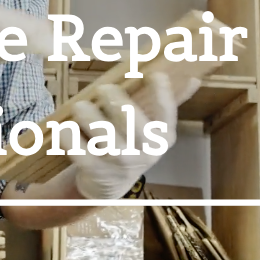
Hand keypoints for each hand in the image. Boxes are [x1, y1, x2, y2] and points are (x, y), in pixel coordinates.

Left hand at [68, 73, 200, 199]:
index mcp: (163, 136)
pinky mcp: (94, 171)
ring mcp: (120, 163)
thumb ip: (167, 103)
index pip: (166, 112)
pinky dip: (68, 136)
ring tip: (79, 106)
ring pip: (103, 135)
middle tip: (103, 89)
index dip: (161, 93)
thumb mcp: (151, 128)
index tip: (152, 74)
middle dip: (115, 100)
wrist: (109, 185)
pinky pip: (78, 150)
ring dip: (88, 116)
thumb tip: (194, 79)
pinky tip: (65, 127)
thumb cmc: (131, 145)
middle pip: (130, 120)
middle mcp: (145, 151)